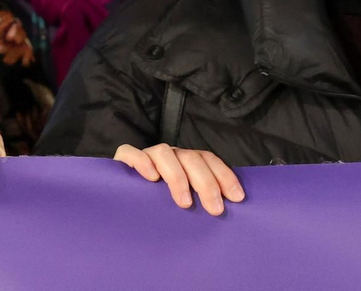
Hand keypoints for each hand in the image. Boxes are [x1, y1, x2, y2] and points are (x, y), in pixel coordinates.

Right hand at [115, 143, 244, 215]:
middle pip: (190, 158)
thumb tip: (232, 209)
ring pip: (164, 153)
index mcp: (186, 162)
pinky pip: (130, 153)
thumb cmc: (160, 208)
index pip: (208, 160)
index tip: (237, 198)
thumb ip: (202, 201)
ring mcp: (147, 156)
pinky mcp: (123, 161)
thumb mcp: (186, 203)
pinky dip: (141, 162)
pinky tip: (151, 178)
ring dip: (177, 176)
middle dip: (206, 182)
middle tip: (215, 209)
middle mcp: (170, 156)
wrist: (124, 207)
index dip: (224, 176)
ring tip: (184, 202)